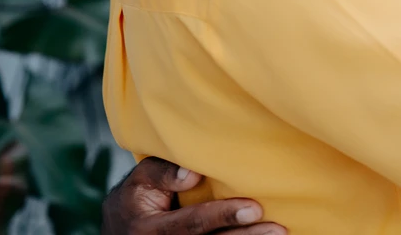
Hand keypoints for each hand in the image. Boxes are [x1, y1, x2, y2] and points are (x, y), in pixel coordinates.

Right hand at [102, 157, 286, 234]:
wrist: (121, 231)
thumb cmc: (136, 199)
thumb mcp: (139, 181)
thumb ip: (163, 172)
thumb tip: (194, 172)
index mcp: (151, 229)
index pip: (191, 224)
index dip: (222, 216)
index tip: (254, 207)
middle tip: (276, 228)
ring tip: (279, 233)